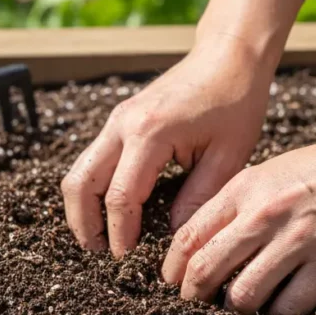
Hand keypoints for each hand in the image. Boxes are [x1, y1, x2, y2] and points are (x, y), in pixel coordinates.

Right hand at [61, 33, 276, 256]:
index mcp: (150, 134)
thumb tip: (173, 236)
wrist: (228, 56)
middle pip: (80, 182)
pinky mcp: (119, 120)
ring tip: (98, 237)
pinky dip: (92, 187)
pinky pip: (92, 159)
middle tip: (98, 253)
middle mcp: (123, 125)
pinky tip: (109, 209)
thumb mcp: (229, 157)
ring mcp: (116, 120)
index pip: (120, 196)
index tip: (125, 258)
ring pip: (79, 170)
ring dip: (81, 206)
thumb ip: (198, 198)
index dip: (118, 232)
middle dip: (83, 223)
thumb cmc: (236, 102)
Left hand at [161, 114, 315, 314]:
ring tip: (239, 307)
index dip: (174, 266)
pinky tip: (278, 308)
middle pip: (207, 268)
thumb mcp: (271, 171)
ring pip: (243, 295)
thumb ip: (237, 201)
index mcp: (245, 189)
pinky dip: (278, 314)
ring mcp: (298, 242)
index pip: (189, 236)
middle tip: (194, 304)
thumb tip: (203, 239)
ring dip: (236, 308)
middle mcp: (264, 215)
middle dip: (193, 294)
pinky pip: (289, 305)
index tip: (172, 281)